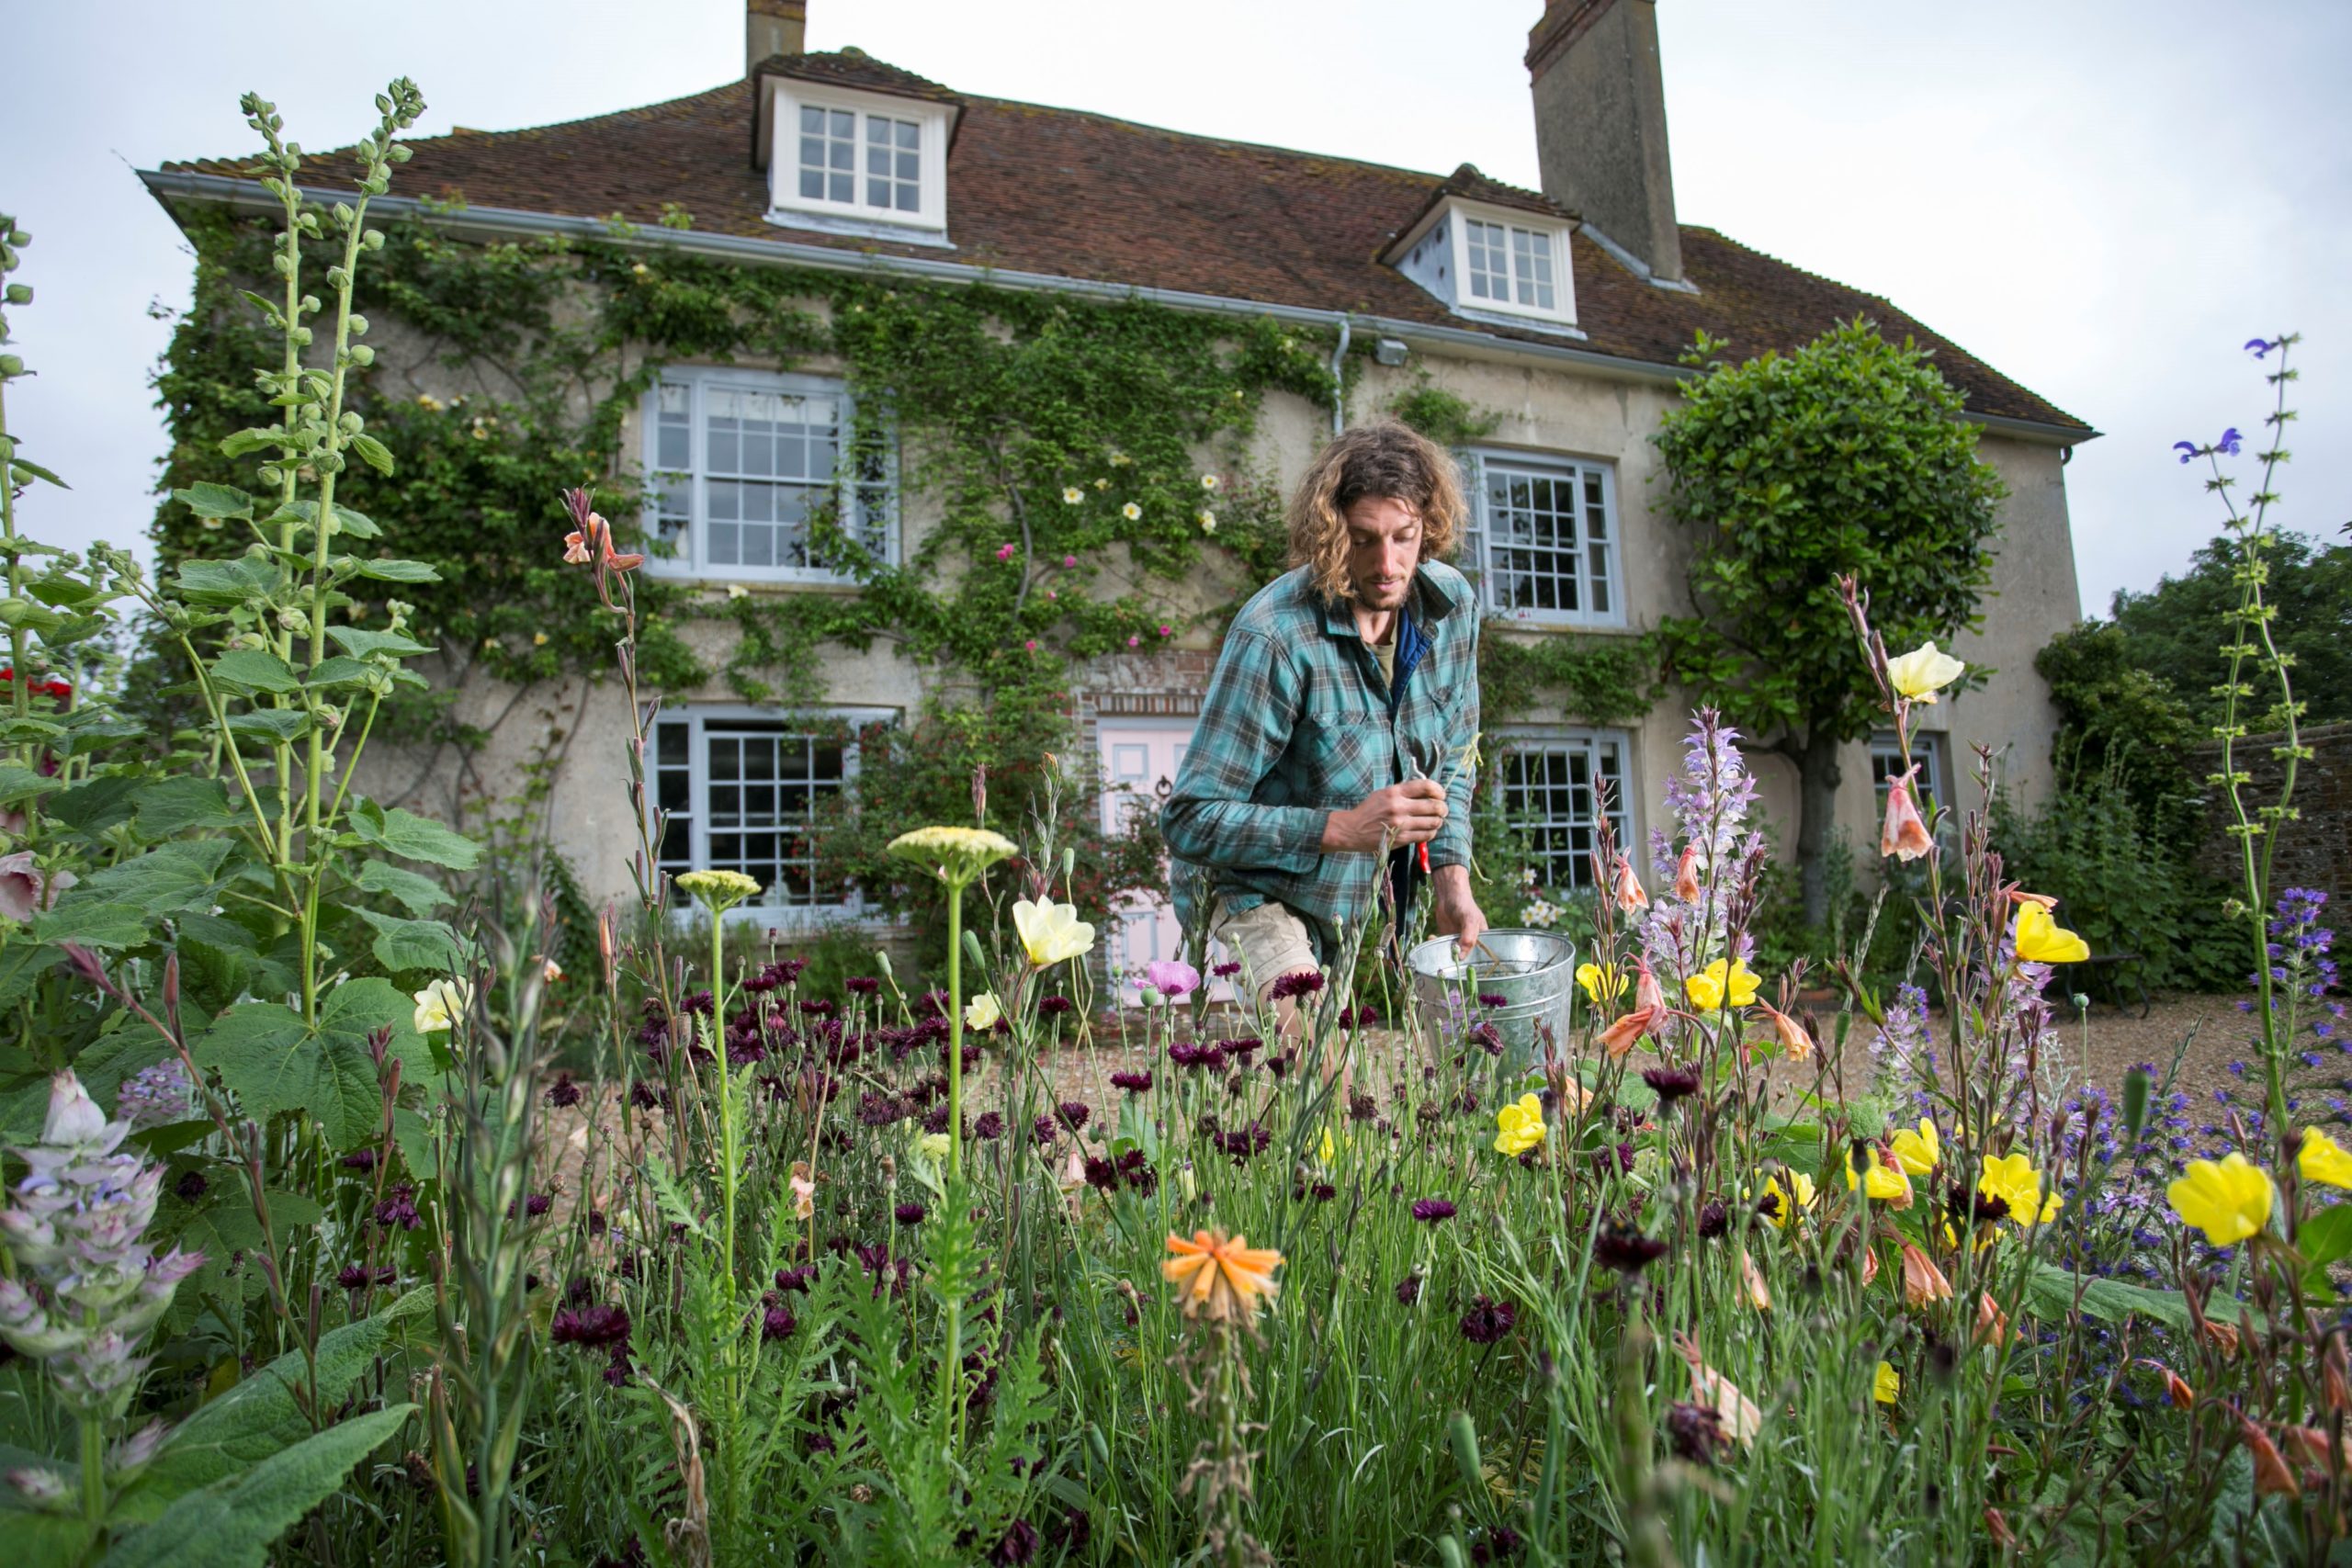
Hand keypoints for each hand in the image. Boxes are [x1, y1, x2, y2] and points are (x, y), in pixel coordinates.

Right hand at [1321, 779, 1446, 852]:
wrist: (1352, 830)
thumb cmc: (1369, 810)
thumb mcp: (1383, 793)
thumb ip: (1404, 791)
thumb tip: (1428, 791)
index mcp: (1394, 792)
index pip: (1425, 786)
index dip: (1439, 790)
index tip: (1441, 794)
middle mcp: (1399, 807)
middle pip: (1434, 806)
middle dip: (1443, 807)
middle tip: (1443, 809)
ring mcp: (1401, 825)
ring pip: (1432, 822)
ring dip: (1438, 821)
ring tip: (1436, 820)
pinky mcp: (1401, 839)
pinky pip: (1425, 835)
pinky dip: (1431, 832)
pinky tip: (1428, 830)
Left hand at [1430, 864, 1487, 957]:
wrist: (1449, 894)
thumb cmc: (1464, 905)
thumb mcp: (1469, 920)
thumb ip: (1468, 938)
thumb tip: (1461, 956)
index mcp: (1482, 939)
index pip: (1479, 956)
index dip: (1471, 963)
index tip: (1460, 965)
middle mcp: (1470, 942)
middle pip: (1464, 957)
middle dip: (1455, 960)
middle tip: (1445, 960)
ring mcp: (1457, 941)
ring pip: (1451, 953)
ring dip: (1443, 953)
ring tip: (1436, 948)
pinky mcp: (1446, 938)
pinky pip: (1441, 946)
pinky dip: (1435, 944)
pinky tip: (1432, 937)